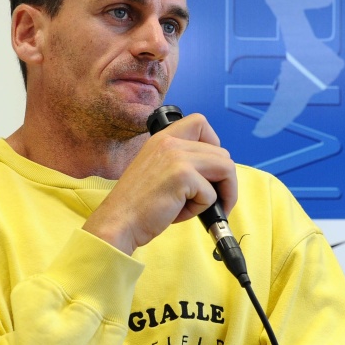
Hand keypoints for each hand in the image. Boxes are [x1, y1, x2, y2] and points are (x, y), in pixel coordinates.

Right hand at [82, 114, 236, 254]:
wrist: (118, 221)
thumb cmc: (138, 204)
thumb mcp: (158, 170)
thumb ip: (182, 162)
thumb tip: (216, 172)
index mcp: (163, 138)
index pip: (201, 123)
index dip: (214, 144)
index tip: (209, 169)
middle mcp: (170, 141)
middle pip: (221, 152)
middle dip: (224, 180)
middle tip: (213, 200)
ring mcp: (177, 157)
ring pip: (226, 168)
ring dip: (222, 193)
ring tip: (203, 208)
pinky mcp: (182, 176)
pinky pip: (212, 194)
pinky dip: (202, 209)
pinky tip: (180, 212)